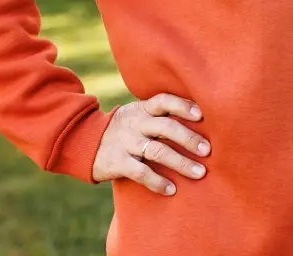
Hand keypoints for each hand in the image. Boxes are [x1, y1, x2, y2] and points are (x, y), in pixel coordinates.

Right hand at [91, 93, 210, 195]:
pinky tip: (172, 190)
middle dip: (189, 138)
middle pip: (166, 127)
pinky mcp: (118, 162)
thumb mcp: (139, 114)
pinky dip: (157, 182)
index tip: (202, 115)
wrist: (85, 142)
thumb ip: (162, 115)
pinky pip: (141, 173)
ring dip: (181, 163)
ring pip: (158, 151)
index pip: (164, 101)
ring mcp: (126, 142)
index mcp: (143, 109)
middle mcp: (136, 123)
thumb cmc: (126, 128)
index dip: (183, 106)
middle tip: (207, 150)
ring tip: (200, 173)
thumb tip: (202, 118)